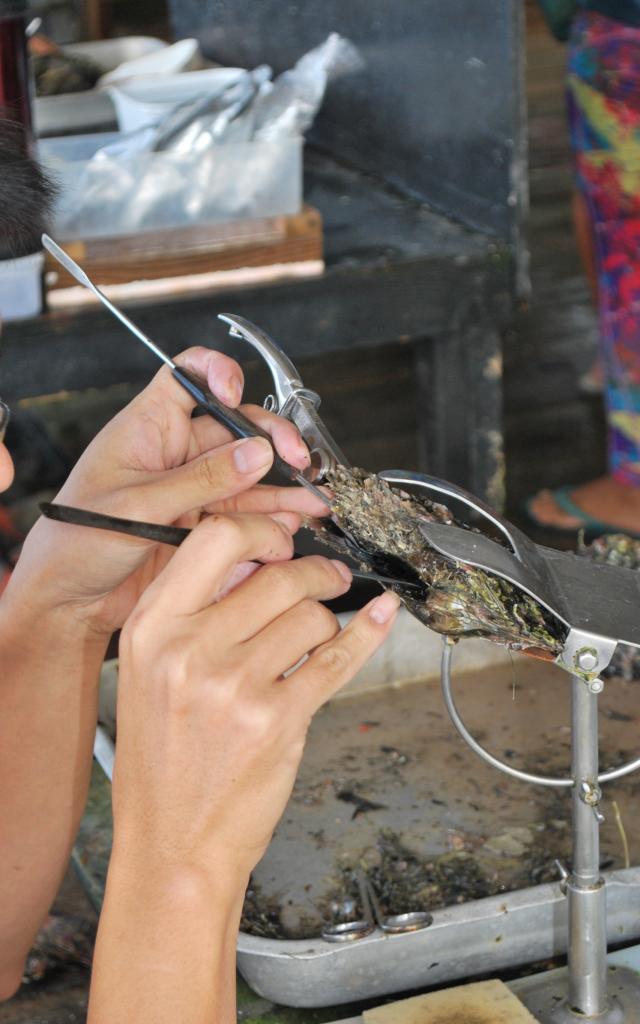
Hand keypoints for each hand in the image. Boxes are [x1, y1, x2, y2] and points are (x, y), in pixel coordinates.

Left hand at [8, 347, 327, 634]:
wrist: (68, 600)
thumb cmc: (76, 541)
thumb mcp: (138, 506)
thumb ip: (202, 481)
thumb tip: (257, 453)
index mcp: (148, 428)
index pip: (187, 375)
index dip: (217, 372)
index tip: (237, 391)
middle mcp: (175, 452)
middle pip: (235, 427)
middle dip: (272, 438)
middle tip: (298, 459)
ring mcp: (192, 489)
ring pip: (249, 473)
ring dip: (284, 482)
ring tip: (316, 495)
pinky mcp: (202, 524)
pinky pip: (247, 512)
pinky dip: (274, 516)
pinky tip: (296, 519)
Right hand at [111, 513, 400, 880]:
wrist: (172, 843)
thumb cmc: (163, 761)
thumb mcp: (150, 674)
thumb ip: (194, 613)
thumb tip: (258, 560)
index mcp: (151, 628)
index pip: (214, 537)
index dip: (260, 530)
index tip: (281, 542)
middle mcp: (189, 650)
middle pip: (277, 575)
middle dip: (314, 572)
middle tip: (327, 577)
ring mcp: (236, 686)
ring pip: (311, 615)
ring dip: (326, 619)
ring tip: (318, 635)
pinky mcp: (279, 720)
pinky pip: (338, 658)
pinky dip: (367, 633)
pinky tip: (380, 617)